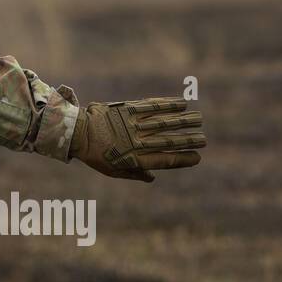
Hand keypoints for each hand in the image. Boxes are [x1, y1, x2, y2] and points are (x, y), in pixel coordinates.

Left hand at [69, 98, 204, 181]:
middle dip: (188, 140)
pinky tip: (181, 103)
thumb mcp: (112, 170)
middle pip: (167, 141)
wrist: (77, 133)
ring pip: (163, 122)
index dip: (181, 159)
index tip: (197, 158)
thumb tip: (152, 178)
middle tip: (204, 140)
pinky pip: (151, 106)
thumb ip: (134, 173)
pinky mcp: (128, 109)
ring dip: (183, 121)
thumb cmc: (96, 155)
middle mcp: (136, 142)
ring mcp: (133, 124)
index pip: (163, 160)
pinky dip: (168, 104)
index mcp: (133, 159)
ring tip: (199, 119)